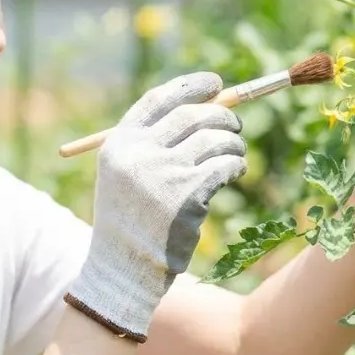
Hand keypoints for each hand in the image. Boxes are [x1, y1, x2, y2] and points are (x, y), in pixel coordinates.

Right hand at [65, 73, 247, 341]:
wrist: (123, 271)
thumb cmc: (130, 222)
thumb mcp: (126, 176)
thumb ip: (154, 142)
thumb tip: (207, 105)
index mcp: (119, 144)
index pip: (159, 99)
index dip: (191, 87)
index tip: (216, 83)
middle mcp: (139, 155)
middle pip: (191, 115)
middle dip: (221, 115)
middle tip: (234, 124)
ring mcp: (163, 175)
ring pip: (214, 140)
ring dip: (232, 143)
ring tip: (235, 154)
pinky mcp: (188, 197)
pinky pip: (223, 166)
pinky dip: (235, 164)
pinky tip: (235, 172)